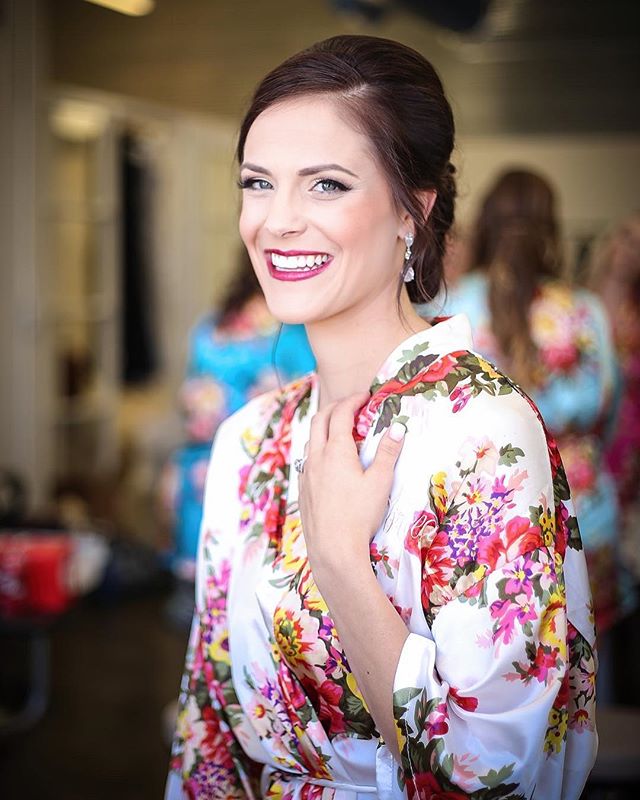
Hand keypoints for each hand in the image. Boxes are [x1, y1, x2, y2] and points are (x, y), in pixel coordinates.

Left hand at [298, 392, 405, 577]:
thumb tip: (397, 428)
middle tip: (352, 405)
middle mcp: (316, 458)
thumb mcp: (380, 482)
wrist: (333, 550)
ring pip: (310, 440)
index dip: (353, 401)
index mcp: (336, 451)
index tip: (366, 396)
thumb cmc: (359, 516)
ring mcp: (306, 474)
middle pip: (320, 420)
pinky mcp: (302, 490)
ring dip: (324, 427)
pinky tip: (328, 461)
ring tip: (340, 430)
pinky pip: (306, 460)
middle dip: (335, 407)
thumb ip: (388, 453)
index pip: (341, 414)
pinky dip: (317, 448)